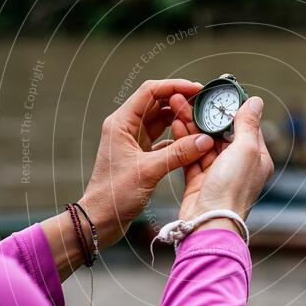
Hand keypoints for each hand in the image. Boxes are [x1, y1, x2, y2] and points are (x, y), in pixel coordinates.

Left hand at [80, 79, 214, 246]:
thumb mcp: (148, 171)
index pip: (150, 91)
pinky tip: (193, 143)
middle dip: (181, 101)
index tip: (197, 89)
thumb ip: (178, 154)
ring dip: (180, 120)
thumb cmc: (115, 195)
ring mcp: (133, 141)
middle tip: (204, 105)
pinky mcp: (140, 155)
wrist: (100, 219)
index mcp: (121, 123)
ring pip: (161, 121)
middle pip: (157, 103)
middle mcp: (126, 127)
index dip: (174, 86)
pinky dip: (178, 139)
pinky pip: (163, 139)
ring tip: (202, 121)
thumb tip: (204, 140)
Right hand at [170, 94, 273, 229]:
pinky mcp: (198, 181)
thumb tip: (256, 102)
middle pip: (221, 133)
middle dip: (205, 114)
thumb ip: (248, 125)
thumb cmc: (232, 190)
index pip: (245, 125)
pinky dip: (183, 141)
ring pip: (203, 143)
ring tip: (177, 105)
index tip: (216, 93)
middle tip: (189, 96)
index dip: (231, 108)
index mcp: (256, 158)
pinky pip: (190, 156)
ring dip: (191, 124)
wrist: (208, 223)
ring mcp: (217, 174)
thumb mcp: (245, 151)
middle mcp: (238, 165)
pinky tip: (175, 125)